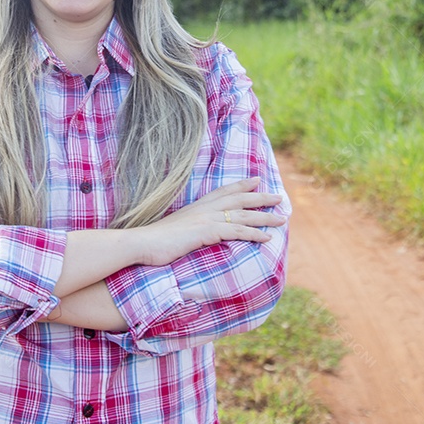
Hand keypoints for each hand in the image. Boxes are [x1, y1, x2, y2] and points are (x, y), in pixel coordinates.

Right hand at [132, 178, 285, 266]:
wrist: (141, 243)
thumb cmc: (154, 242)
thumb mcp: (175, 231)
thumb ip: (189, 229)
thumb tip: (195, 235)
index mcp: (196, 207)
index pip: (223, 192)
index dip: (241, 185)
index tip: (256, 180)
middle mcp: (204, 209)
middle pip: (239, 199)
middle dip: (261, 197)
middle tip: (279, 196)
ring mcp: (206, 219)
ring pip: (243, 215)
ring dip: (265, 216)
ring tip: (282, 218)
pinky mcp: (207, 232)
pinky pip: (237, 232)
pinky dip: (254, 234)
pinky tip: (267, 238)